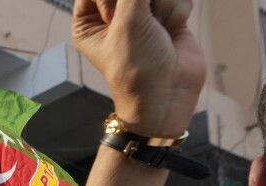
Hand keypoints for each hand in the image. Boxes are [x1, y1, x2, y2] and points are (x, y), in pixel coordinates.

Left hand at [71, 0, 204, 136]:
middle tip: (145, 19)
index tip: (128, 11)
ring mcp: (142, 16)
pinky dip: (177, 13)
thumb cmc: (137, 69)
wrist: (168, 95)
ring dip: (163, 6)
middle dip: (145, 0)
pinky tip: (171, 33)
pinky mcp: (167, 18)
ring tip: (158, 31)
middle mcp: (114, 16)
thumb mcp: (128, 22)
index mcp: (88, 20)